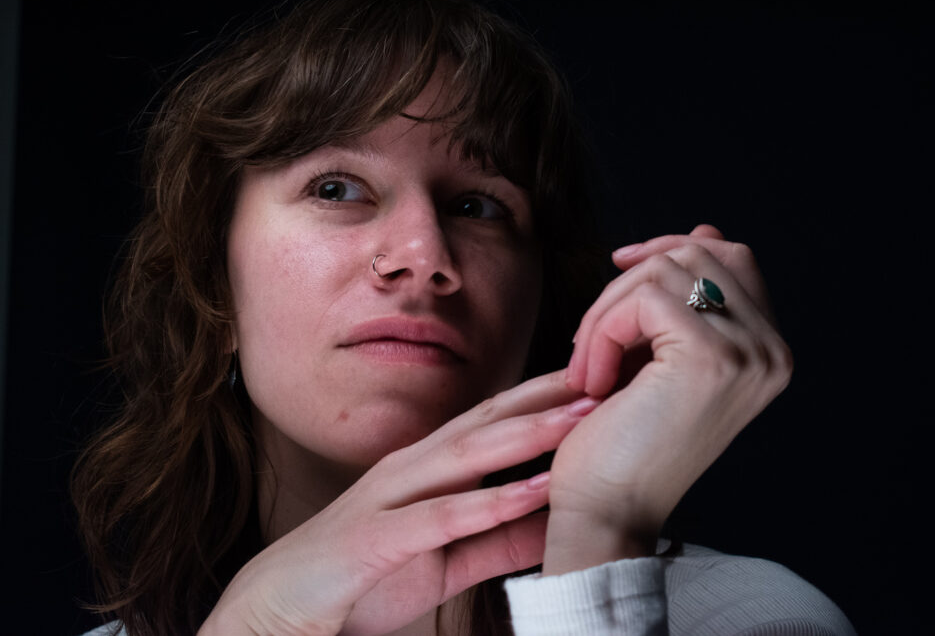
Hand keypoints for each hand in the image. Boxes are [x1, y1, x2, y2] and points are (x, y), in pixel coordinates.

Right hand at [200, 371, 592, 635]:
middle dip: (547, 398)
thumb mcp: (446, 559)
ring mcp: (389, 499)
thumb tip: (557, 518)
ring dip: (528, 434)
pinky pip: (441, 517)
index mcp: (424, 471)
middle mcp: (409, 471)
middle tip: (606, 375)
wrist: (276, 616)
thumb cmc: (360, 582)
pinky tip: (532, 491)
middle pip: (487, 423)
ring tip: (579, 416)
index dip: (546, 400)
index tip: (599, 383)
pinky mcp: (374, 539)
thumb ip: (499, 537)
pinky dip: (491, 502)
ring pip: (468, 455)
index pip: (493, 423)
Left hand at [543, 225, 792, 573]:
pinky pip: (643, 300)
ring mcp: (749, 352)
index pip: (732, 257)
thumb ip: (688, 299)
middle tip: (591, 337)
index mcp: (767, 351)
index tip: (621, 268)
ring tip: (587, 366)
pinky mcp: (711, 356)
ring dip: (606, 312)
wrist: (607, 513)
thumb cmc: (624, 442)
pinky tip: (592, 379)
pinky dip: (602, 331)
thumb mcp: (662, 357)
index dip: (671, 249)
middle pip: (698, 253)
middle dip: (629, 281)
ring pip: (665, 270)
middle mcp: (771, 351)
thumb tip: (705, 231)